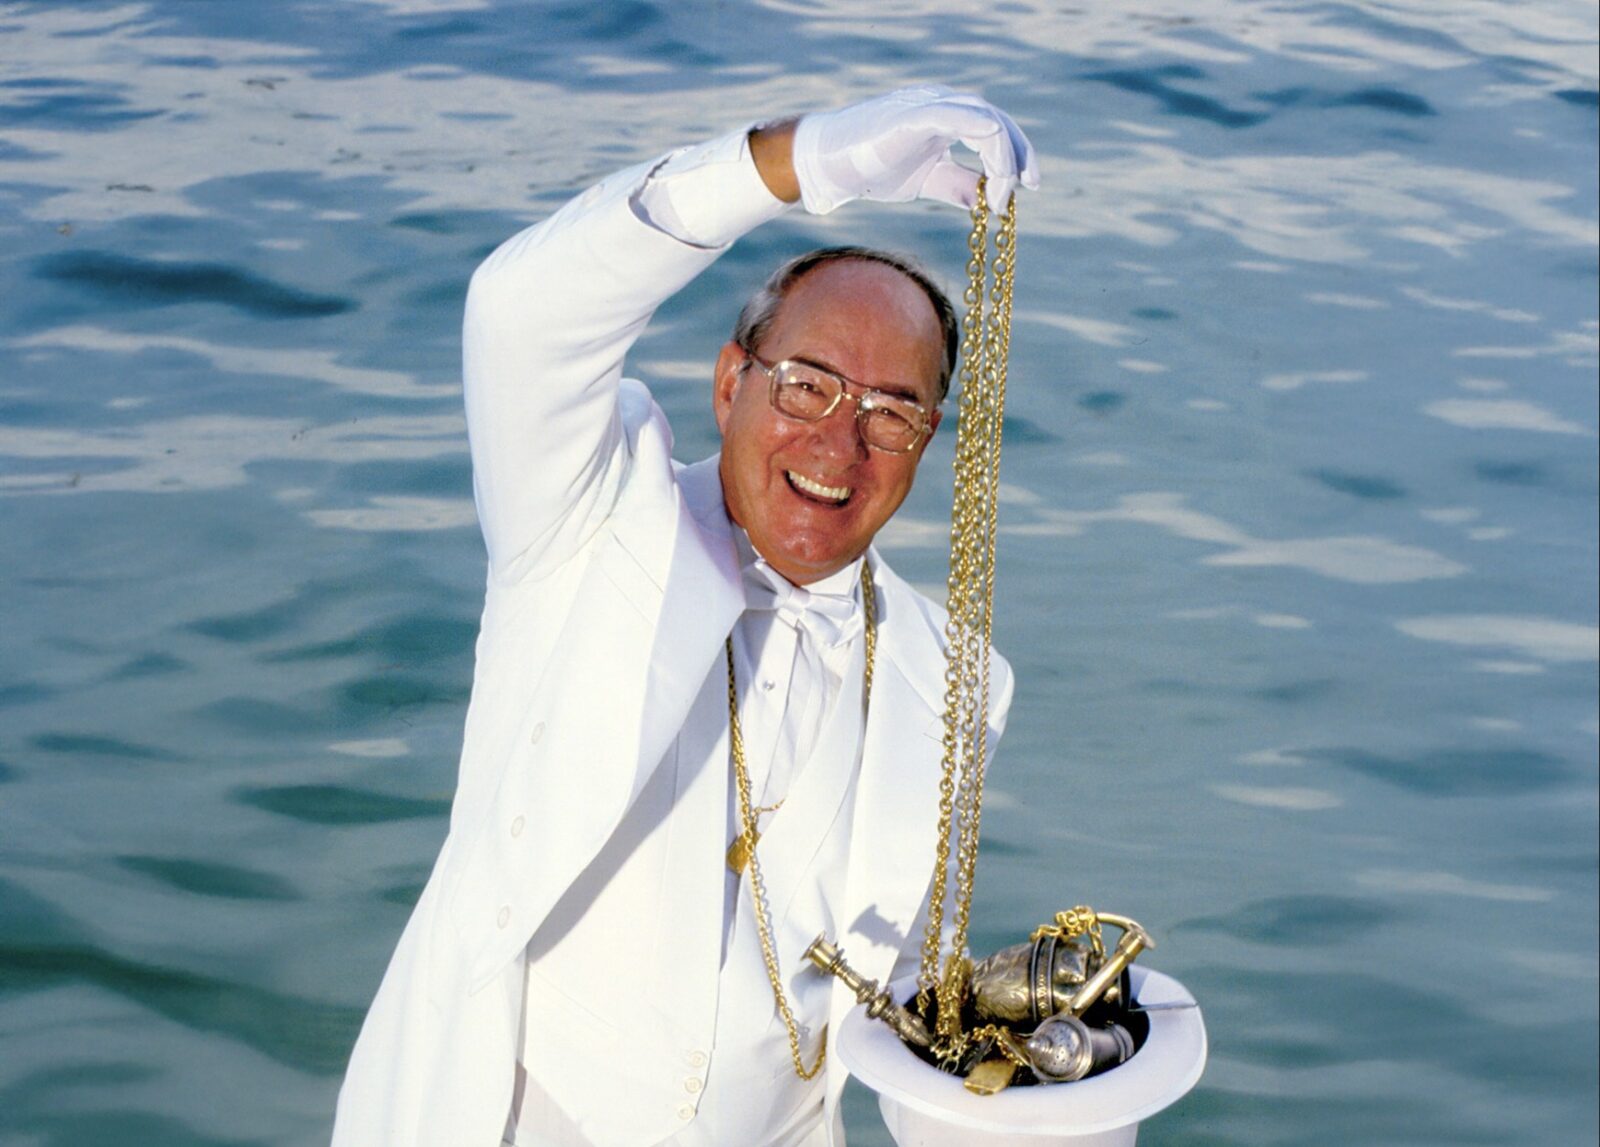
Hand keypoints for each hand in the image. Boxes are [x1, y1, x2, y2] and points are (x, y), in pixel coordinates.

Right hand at [791, 86, 1037, 214]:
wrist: (830, 163)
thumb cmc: (874, 167)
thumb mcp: (928, 180)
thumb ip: (959, 185)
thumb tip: (990, 203)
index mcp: (948, 117)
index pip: (995, 129)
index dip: (1017, 155)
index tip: (1025, 188)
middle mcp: (943, 105)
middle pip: (996, 121)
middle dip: (1018, 154)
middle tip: (1027, 187)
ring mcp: (927, 106)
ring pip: (982, 119)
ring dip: (1001, 155)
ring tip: (1001, 193)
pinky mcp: (911, 115)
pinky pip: (952, 115)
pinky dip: (977, 127)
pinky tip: (991, 148)